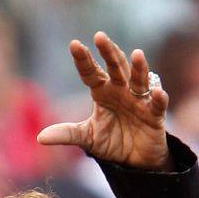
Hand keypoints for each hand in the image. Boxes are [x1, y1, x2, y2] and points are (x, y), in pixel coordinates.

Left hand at [38, 32, 172, 170]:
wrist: (133, 161)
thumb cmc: (110, 142)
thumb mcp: (86, 138)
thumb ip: (66, 134)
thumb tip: (40, 138)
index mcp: (103, 92)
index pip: (91, 73)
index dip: (83, 60)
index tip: (74, 44)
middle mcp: (121, 91)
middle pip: (116, 68)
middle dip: (109, 53)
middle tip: (100, 37)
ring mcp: (139, 101)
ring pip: (139, 81)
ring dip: (139, 68)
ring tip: (137, 54)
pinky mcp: (155, 116)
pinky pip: (157, 105)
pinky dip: (158, 98)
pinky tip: (156, 92)